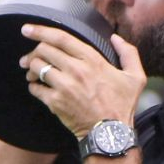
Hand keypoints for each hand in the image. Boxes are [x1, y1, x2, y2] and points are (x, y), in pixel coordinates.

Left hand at [21, 26, 144, 138]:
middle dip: (33, 51)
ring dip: (31, 67)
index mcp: (93, 60)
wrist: (110, 134)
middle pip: (44, 50)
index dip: (40, 30)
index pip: (61, 38)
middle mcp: (76, 70)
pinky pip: (35, 88)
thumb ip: (128, 53)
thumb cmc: (122, 106)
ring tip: (31, 71)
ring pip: (37, 67)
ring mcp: (64, 86)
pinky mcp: (55, 102)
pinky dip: (33, 86)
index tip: (27, 29)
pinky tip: (37, 87)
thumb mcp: (136, 77)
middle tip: (29, 57)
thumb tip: (115, 38)